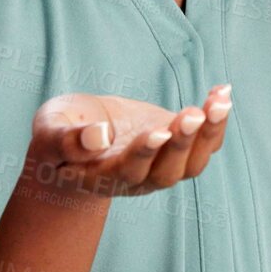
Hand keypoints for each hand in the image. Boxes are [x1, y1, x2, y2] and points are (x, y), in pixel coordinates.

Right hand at [23, 85, 233, 198]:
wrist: (76, 140)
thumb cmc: (57, 135)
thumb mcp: (49, 133)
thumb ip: (66, 140)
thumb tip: (98, 137)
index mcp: (102, 178)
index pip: (128, 172)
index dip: (145, 154)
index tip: (159, 131)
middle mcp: (136, 180)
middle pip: (166, 173)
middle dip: (182, 143)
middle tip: (193, 114)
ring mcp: (159, 166)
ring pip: (191, 163)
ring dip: (209, 134)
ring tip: (219, 102)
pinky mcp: (175, 148)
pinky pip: (203, 144)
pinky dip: (217, 122)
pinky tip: (222, 91)